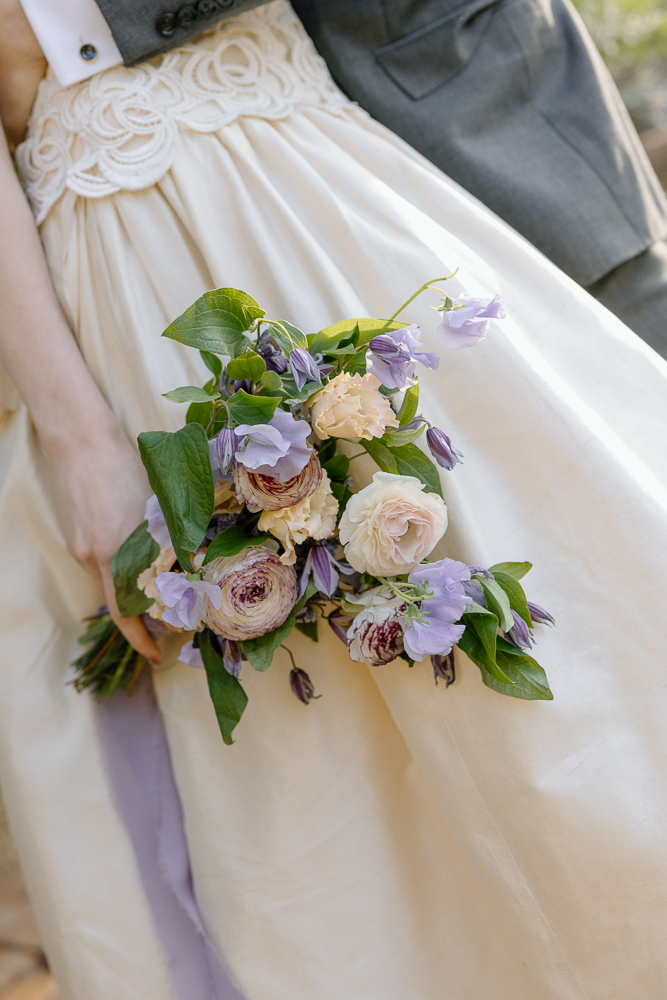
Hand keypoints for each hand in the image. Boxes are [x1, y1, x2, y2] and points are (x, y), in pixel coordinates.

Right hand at [47, 422, 161, 664]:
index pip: (131, 610)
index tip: (157, 656)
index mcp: (122, 550)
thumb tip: (200, 562)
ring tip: (156, 601)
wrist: (82, 442)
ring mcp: (83, 549)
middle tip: (159, 641)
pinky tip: (136, 565)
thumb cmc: (127, 466)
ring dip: (131, 598)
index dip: (143, 638)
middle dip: (137, 629)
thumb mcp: (159, 502)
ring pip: (109, 587)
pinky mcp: (76, 540)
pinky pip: (99, 569)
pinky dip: (119, 575)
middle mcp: (99, 556)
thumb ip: (175, 535)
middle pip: (118, 606)